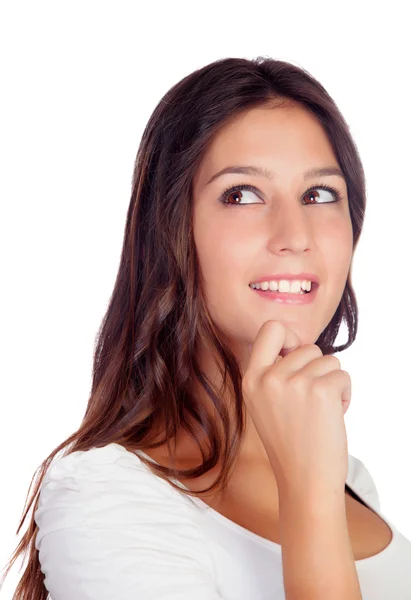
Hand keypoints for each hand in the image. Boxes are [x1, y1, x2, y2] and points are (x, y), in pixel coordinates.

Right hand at [242, 320, 350, 497]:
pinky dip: (346, 394)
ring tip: (322, 411)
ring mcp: (293, 383)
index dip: (290, 337)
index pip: (270, 328)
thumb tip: (298, 345)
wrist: (304, 482)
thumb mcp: (265, 405)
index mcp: (251, 380)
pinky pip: (343, 376)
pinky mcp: (319, 391)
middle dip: (318, 369)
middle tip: (313, 399)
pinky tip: (334, 416)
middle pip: (308, 346)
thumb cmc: (290, 445)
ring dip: (333, 382)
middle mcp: (268, 378)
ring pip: (329, 360)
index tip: (297, 357)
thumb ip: (274, 374)